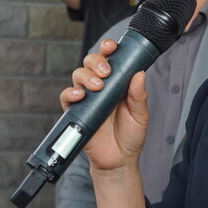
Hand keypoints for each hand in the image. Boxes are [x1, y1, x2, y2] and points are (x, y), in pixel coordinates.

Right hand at [59, 39, 148, 173]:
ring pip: (78, 75)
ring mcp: (87, 98)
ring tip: (97, 86)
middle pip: (90, 62)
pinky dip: (70, 93)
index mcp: (117, 83)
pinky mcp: (76, 112)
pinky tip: (80, 96)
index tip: (111, 47)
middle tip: (106, 71)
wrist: (118, 161)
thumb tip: (139, 73)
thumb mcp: (140, 115)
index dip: (108, 48)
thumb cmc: (130, 136)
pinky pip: (66, 97)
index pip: (110, 58)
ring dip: (86, 76)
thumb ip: (139, 96)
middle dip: (96, 61)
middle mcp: (100, 87)